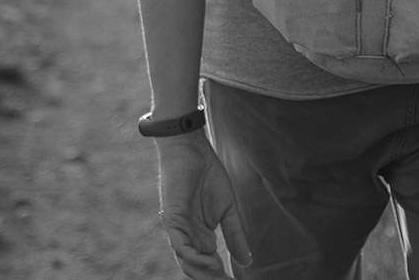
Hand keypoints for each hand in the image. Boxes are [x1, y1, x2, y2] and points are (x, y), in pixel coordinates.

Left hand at [154, 129, 240, 277]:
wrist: (192, 150)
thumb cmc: (208, 176)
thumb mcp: (229, 211)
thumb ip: (235, 236)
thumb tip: (247, 262)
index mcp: (201, 236)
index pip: (210, 265)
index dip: (222, 276)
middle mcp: (188, 237)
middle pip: (198, 269)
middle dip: (214, 279)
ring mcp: (179, 230)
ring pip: (187, 262)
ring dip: (205, 273)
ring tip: (222, 277)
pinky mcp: (172, 219)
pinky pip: (181, 246)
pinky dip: (195, 257)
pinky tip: (212, 261)